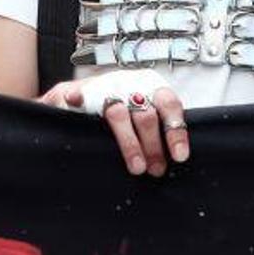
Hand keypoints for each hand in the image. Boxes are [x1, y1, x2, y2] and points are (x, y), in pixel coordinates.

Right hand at [40, 76, 189, 176]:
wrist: (89, 91)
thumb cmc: (125, 107)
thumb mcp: (145, 113)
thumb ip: (160, 130)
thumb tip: (179, 156)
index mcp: (150, 87)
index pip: (169, 104)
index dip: (175, 131)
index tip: (179, 156)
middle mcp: (129, 84)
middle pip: (146, 115)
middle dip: (153, 146)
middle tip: (155, 170)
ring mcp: (105, 86)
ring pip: (118, 113)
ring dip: (129, 143)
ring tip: (136, 167)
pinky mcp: (81, 91)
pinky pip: (77, 94)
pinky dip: (76, 98)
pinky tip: (74, 103)